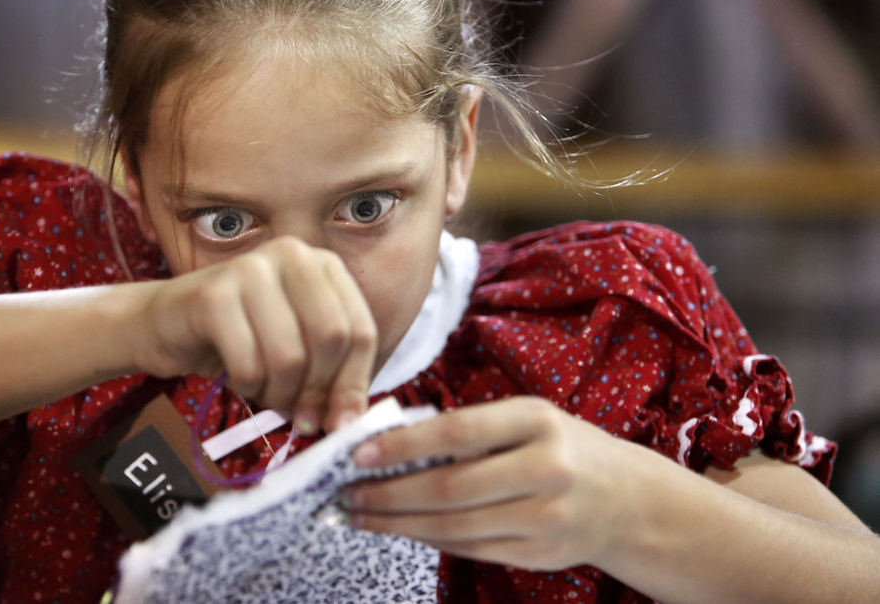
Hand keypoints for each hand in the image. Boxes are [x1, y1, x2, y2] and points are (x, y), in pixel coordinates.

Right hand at [129, 236, 376, 433]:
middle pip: (332, 338)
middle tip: (302, 417)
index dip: (355, 383)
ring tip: (265, 393)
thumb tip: (351, 420)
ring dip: (279, 393)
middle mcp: (291, 254)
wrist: (163, 324)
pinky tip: (237, 378)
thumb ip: (331, 376)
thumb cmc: (238, 338)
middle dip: (318, 391)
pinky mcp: (212, 294)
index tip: (341, 421)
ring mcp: (250, 268)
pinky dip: (246, 386)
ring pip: (290, 356)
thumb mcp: (297, 349)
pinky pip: (248, 363)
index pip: (361, 330)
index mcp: (322, 264)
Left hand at [343, 396, 661, 570]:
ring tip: (362, 515)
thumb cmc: (560, 448)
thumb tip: (389, 444)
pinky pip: (472, 549)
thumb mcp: (526, 420)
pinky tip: (402, 530)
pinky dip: (430, 540)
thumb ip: (469, 429)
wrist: (627, 499)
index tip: (359, 454)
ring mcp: (548, 516)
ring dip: (399, 524)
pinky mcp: (543, 554)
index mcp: (537, 420)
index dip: (403, 446)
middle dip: (389, 495)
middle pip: (450, 488)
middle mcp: (548, 467)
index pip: (458, 431)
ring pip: (455, 526)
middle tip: (347, 494)